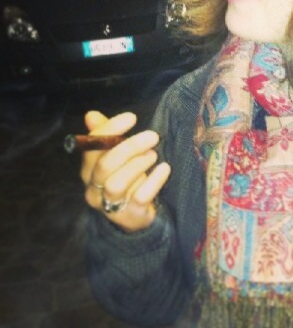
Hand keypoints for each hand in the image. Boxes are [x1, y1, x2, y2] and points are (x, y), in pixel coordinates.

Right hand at [80, 110, 171, 231]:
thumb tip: (91, 115)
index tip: (132, 118)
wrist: (135, 216)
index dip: (110, 129)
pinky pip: (140, 197)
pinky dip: (154, 181)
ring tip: (154, 154)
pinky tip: (164, 169)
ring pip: (117, 183)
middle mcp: (94, 187)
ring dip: (138, 165)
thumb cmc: (126, 177)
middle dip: (129, 147)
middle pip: (105, 165)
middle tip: (153, 136)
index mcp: (89, 169)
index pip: (92, 146)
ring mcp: (110, 204)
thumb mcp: (117, 155)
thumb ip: (106, 135)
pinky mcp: (129, 215)